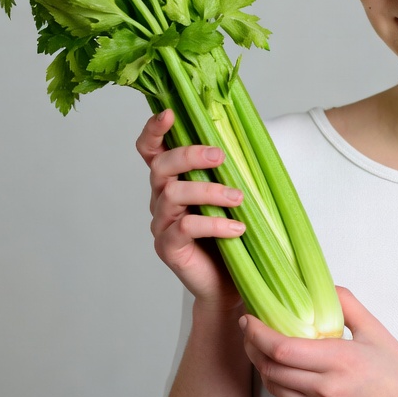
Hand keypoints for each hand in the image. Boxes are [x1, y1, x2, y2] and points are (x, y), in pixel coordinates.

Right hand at [137, 109, 245, 311]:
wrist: (228, 283)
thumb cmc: (231, 233)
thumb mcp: (230, 195)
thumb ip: (227, 169)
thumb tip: (247, 135)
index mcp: (172, 179)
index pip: (151, 149)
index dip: (154, 130)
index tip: (169, 113)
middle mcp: (160, 198)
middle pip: (160, 166)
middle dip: (189, 155)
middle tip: (220, 156)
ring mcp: (161, 223)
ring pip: (172, 194)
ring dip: (209, 191)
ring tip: (238, 198)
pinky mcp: (168, 248)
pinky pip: (184, 229)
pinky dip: (214, 225)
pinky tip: (238, 228)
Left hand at [240, 287, 397, 396]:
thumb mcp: (377, 333)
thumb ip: (347, 305)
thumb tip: (321, 287)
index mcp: (340, 360)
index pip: (280, 347)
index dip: (256, 333)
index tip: (249, 318)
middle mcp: (327, 390)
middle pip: (270, 369)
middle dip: (252, 347)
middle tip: (250, 330)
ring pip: (275, 388)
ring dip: (263, 367)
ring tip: (264, 348)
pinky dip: (281, 387)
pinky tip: (286, 372)